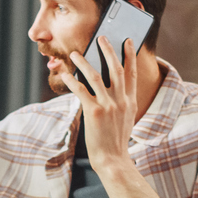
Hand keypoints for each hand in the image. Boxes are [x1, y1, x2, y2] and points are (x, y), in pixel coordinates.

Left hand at [66, 34, 146, 165]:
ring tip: (75, 53)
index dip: (129, 55)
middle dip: (108, 51)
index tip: (126, 41)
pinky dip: (72, 80)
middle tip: (101, 37)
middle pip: (115, 69)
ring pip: (95, 76)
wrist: (113, 159)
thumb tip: (111, 85)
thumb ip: (122, 101)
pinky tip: (65, 74)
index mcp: (130, 101)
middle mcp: (121, 101)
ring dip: (84, 62)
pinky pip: (81, 91)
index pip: (131, 73)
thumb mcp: (126, 118)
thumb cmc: (116, 139)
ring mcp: (108, 106)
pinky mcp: (93, 112)